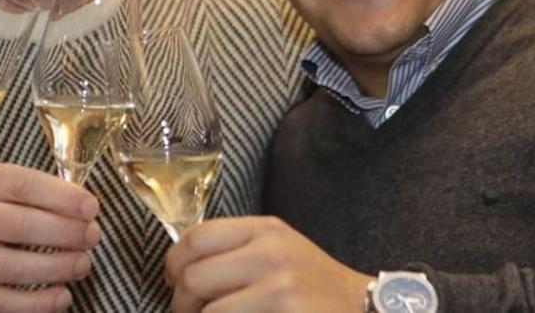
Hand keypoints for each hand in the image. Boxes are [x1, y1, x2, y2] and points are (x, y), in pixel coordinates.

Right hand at [0, 163, 99, 312]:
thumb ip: (28, 191)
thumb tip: (82, 208)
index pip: (22, 184)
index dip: (62, 196)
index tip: (91, 207)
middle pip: (22, 226)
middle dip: (66, 233)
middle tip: (92, 236)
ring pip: (16, 268)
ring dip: (59, 268)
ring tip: (82, 264)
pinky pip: (5, 304)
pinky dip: (39, 303)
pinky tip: (62, 296)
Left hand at [165, 216, 370, 312]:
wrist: (363, 309)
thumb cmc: (312, 283)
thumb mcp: (278, 249)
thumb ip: (235, 247)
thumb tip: (179, 265)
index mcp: (264, 229)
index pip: (195, 238)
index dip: (172, 263)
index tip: (171, 280)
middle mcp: (270, 253)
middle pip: (193, 277)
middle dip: (179, 302)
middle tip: (184, 312)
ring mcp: (279, 287)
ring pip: (209, 310)